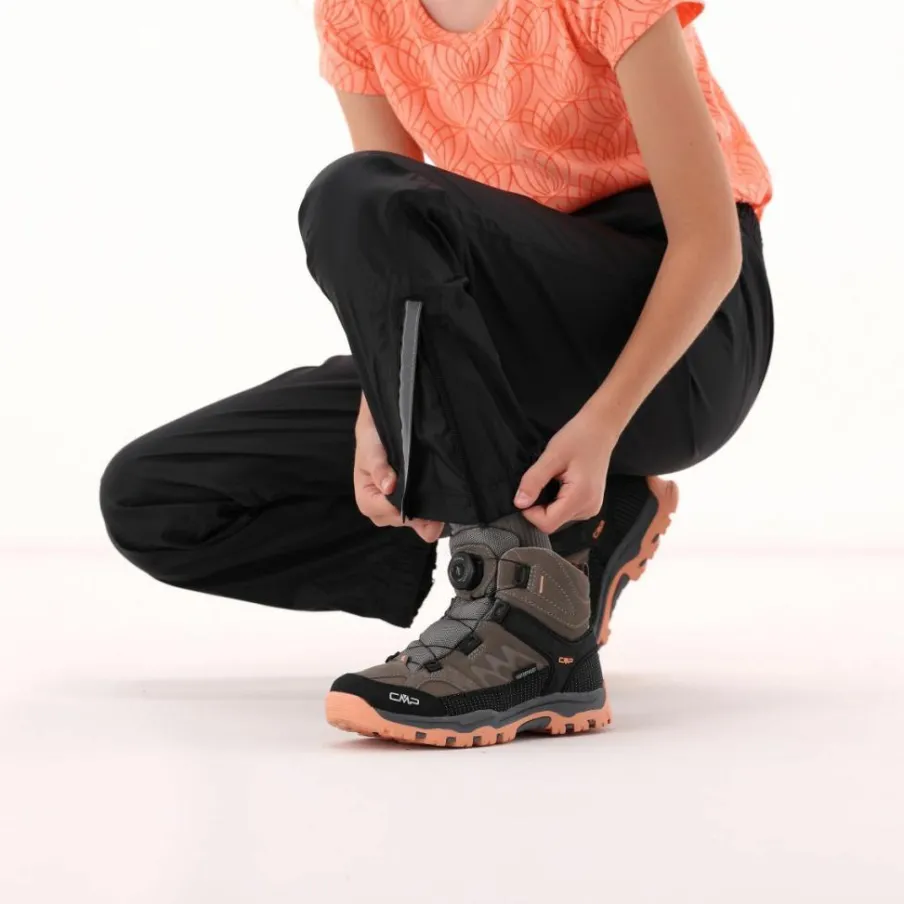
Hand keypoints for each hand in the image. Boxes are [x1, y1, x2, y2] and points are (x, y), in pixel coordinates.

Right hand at [354, 407, 443, 543]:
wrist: (378, 428)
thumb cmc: (371, 440)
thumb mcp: (371, 450)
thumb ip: (379, 468)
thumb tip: (388, 486)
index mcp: (366, 497)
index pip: (385, 511)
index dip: (403, 510)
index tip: (420, 507)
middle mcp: (378, 506)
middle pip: (399, 520)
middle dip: (418, 518)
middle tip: (438, 514)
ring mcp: (393, 506)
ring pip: (410, 520)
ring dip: (425, 519)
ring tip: (441, 512)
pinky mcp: (406, 502)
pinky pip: (417, 515)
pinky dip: (428, 516)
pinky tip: (439, 511)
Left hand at [513, 408, 615, 533]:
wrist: (600, 429)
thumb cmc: (578, 438)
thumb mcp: (551, 457)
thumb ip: (534, 481)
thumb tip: (519, 503)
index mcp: (580, 498)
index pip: (547, 524)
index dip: (531, 512)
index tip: (529, 490)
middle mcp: (588, 509)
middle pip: (552, 522)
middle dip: (540, 506)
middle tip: (543, 480)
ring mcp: (591, 508)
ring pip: (558, 518)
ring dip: (548, 503)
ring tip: (554, 479)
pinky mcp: (590, 504)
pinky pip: (566, 511)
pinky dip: (557, 501)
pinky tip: (560, 483)